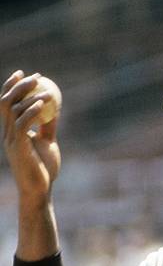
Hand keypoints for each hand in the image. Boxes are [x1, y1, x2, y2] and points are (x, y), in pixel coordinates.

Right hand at [0, 70, 60, 207]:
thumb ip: (48, 126)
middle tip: (36, 76)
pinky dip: (32, 111)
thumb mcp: (47, 143)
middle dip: (18, 86)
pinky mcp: (19, 148)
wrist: (40, 191)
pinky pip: (23, 124)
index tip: (24, 73)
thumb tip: (54, 107)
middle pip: (5, 102)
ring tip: (46, 91)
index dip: (11, 86)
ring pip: (12, 110)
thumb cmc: (44, 170)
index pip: (5, 104)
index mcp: (11, 132)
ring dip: (29, 97)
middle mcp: (7, 134)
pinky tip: (43, 104)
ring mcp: (11, 141)